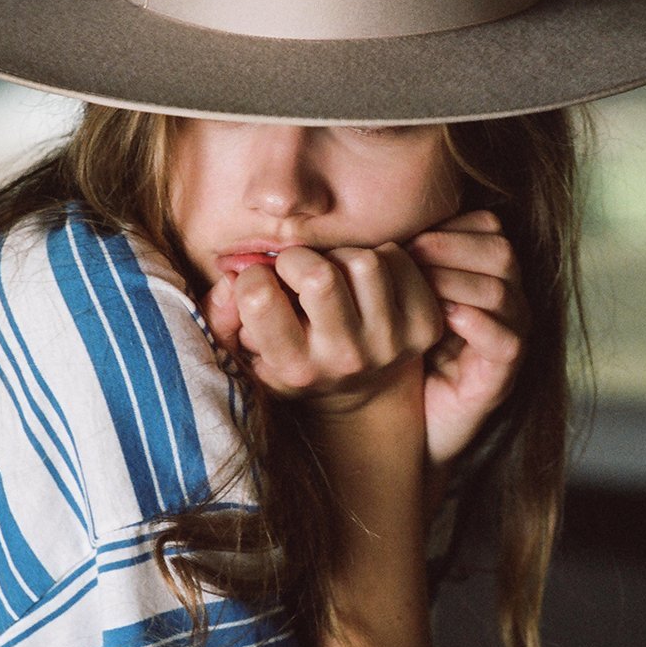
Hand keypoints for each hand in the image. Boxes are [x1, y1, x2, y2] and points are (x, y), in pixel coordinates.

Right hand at [202, 242, 442, 414]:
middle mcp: (344, 361)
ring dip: (341, 256)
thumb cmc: (293, 355)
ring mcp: (390, 345)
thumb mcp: (244, 349)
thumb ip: (221, 315)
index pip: (258, 297)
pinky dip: (380, 257)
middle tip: (297, 269)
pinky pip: (399, 260)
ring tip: (334, 274)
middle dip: (298, 258)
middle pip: (318, 274)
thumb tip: (230, 278)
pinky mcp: (424, 327)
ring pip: (363, 262)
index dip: (253, 277)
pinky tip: (366, 281)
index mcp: (294, 368)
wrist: (362, 390)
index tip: (262, 283)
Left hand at [408, 210, 527, 467]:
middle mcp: (503, 300)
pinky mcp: (502, 374)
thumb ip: (384, 262)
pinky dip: (478, 324)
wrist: (414, 423)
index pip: (487, 226)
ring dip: (458, 282)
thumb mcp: (391, 299)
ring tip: (421, 287)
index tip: (406, 238)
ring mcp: (508, 335)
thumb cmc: (398, 352)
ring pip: (501, 291)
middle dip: (452, 248)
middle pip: (500, 251)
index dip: (450, 226)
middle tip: (411, 256)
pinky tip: (446, 318)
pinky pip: (506, 341)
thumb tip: (345, 226)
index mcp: (481, 272)